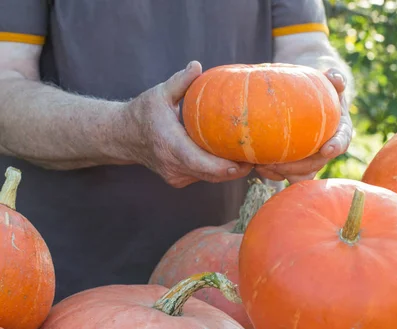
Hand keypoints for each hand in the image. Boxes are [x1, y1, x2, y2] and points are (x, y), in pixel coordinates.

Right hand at [124, 61, 252, 187]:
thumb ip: (180, 82)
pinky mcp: (179, 179)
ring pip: (211, 178)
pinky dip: (219, 169)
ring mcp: (176, 176)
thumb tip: (197, 66)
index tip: (247, 161)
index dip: (226, 167)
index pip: (202, 164)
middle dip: (237, 169)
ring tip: (253, 157)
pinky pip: (204, 176)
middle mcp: (174, 166)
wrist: (122, 137)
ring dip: (231, 170)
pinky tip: (235, 158)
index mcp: (170, 145)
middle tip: (260, 156)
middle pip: (213, 175)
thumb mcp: (159, 93)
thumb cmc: (143, 113)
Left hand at [255, 68, 352, 183]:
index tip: (326, 149)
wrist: (305, 98)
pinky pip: (285, 175)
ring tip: (264, 165)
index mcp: (339, 131)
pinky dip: (272, 173)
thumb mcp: (329, 81)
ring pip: (301, 175)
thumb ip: (334, 78)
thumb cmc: (319, 89)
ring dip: (283, 173)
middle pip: (317, 164)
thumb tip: (334, 76)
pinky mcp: (294, 165)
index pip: (342, 141)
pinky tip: (258, 165)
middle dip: (299, 166)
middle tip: (279, 162)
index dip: (335, 146)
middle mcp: (325, 150)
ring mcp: (310, 160)